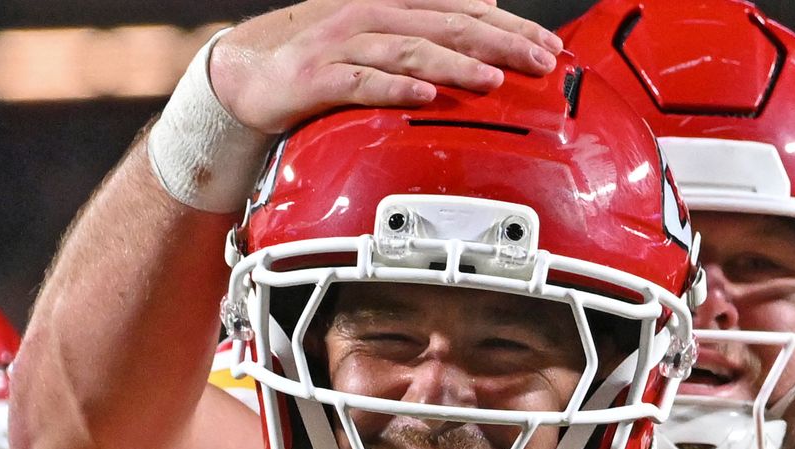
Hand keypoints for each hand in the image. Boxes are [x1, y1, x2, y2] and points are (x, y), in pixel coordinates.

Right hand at [210, 0, 562, 133]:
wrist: (244, 70)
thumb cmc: (319, 55)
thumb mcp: (378, 29)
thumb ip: (429, 21)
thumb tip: (486, 7)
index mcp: (392, 5)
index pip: (462, 11)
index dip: (510, 28)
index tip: (550, 47)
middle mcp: (370, 17)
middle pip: (444, 26)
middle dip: (497, 44)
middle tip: (538, 62)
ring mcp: (342, 46)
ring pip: (408, 51)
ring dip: (454, 65)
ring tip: (492, 79)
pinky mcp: (316, 78)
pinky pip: (360, 83)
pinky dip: (394, 88)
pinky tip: (424, 95)